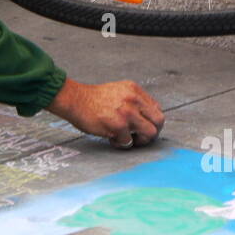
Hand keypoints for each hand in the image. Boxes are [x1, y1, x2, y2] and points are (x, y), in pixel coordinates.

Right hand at [48, 78, 163, 148]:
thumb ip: (133, 101)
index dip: (151, 121)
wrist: (74, 100)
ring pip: (150, 133)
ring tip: (127, 139)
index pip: (156, 108)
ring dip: (140, 141)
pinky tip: (111, 139)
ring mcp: (127, 112)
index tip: (141, 126)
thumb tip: (145, 119)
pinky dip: (121, 144)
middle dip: (152, 132)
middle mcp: (134, 99)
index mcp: (134, 90)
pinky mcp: (118, 125)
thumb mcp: (118, 91)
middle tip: (140, 137)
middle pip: (159, 121)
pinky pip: (129, 141)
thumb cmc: (92, 99)